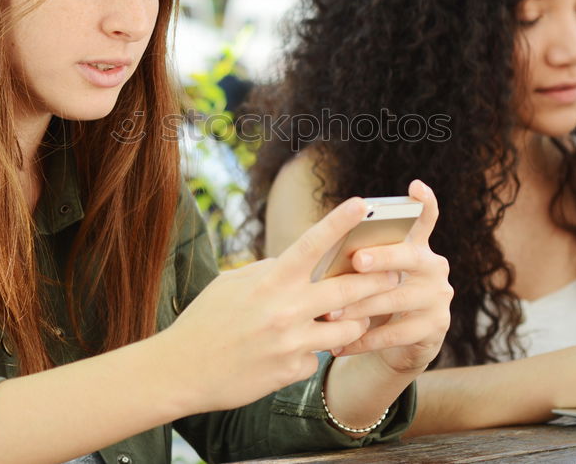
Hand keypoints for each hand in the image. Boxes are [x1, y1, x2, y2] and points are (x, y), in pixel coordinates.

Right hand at [161, 197, 405, 412]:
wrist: (180, 371)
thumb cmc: (204, 321)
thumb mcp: (231, 284)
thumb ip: (267, 272)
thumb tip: (294, 263)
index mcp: (269, 281)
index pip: (311, 245)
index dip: (340, 222)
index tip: (364, 204)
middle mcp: (285, 309)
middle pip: (346, 290)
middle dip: (376, 280)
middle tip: (396, 272)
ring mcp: (291, 343)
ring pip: (345, 329)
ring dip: (354, 323)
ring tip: (355, 318)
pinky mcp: (291, 371)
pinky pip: (316, 357)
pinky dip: (310, 352)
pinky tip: (289, 354)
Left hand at [335, 179, 451, 375]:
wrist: (400, 342)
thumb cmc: (375, 295)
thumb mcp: (371, 274)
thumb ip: (360, 260)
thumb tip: (327, 252)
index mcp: (417, 246)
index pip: (426, 219)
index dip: (424, 202)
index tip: (415, 186)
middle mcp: (434, 267)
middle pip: (409, 257)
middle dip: (382, 257)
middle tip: (356, 259)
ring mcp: (438, 297)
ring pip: (397, 299)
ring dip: (361, 307)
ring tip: (331, 314)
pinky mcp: (435, 327)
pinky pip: (395, 333)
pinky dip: (364, 339)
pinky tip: (339, 344)